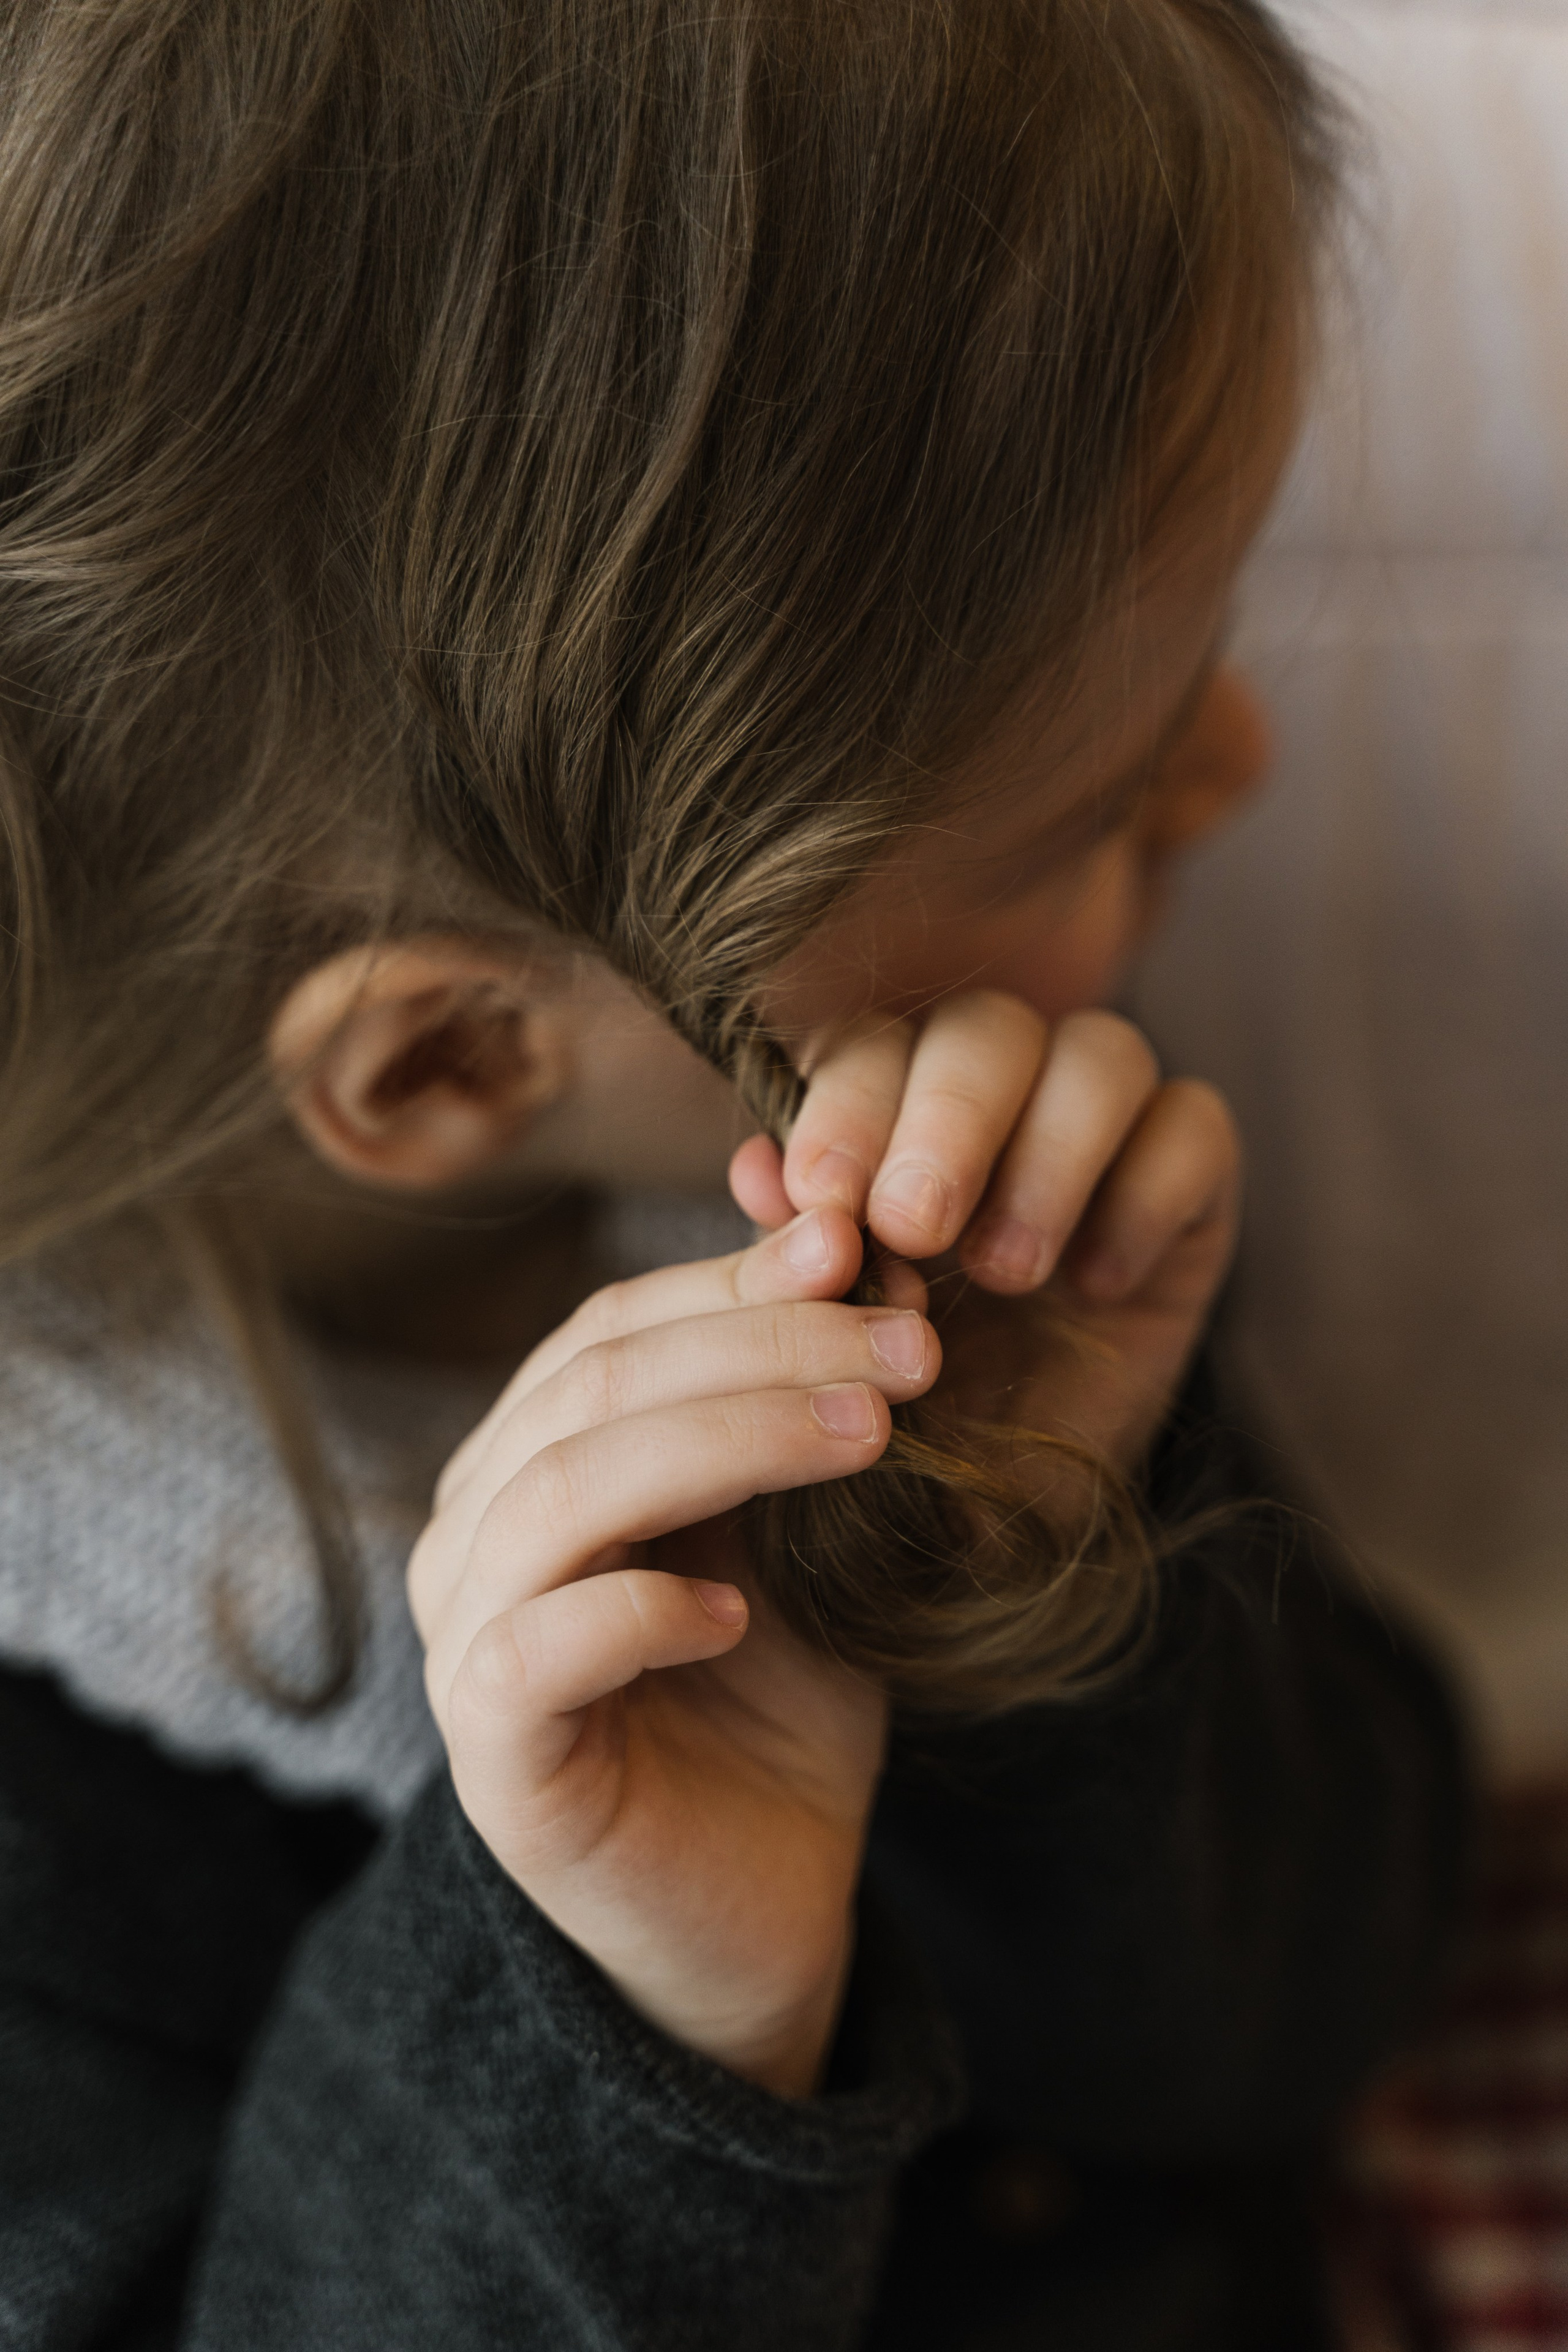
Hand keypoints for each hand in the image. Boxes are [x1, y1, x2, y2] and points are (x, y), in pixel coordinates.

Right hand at [408, 1211, 939, 2097]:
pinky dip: (640, 1609)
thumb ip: (796, 1395)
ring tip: (869, 1439)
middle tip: (908, 1348)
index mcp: (535, 1458)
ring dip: (727, 1441)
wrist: (760, 1905)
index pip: (612, 1325)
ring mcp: (467, 1643)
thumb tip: (834, 1225)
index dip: (736, 1280)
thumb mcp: (801, 1525)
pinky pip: (538, 1650)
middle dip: (761, 1346)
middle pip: (594, 1389)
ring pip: (564, 1492)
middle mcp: (477, 1533)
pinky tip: (737, 1611)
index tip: (869, 1250)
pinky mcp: (495, 1758)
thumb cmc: (777, 1697)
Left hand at [730, 996, 1240, 1472]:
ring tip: (1004, 1274)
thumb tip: (755, 1166)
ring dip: (1048, 1157)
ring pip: (1102, 1052)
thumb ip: (794, 1255)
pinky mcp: (1194, 1178)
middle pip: (989, 1027)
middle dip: (947, 1121)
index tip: (822, 1197)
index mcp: (894, 1111)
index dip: (849, 1104)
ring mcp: (1107, 1129)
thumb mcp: (832, 1347)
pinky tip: (1097, 1288)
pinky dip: (1144, 1197)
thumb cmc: (902, 1415)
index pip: (876, 1044)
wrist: (1004, 1515)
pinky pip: (1195, 1128)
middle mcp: (1002, 1098)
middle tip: (914, 1227)